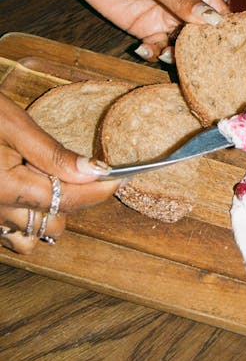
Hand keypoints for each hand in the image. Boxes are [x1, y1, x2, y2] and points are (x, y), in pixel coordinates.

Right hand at [0, 92, 118, 253]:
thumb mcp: (10, 123)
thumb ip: (51, 153)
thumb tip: (94, 170)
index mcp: (4, 187)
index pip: (68, 200)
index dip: (99, 190)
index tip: (118, 177)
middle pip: (55, 223)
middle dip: (72, 200)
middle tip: (75, 170)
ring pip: (32, 237)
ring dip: (48, 215)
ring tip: (44, 181)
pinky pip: (10, 235)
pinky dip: (25, 221)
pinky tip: (24, 193)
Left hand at [72, 0, 229, 61]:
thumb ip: (182, 0)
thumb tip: (212, 19)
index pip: (217, 7)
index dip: (222, 26)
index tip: (224, 45)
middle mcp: (181, 0)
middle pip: (201, 30)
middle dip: (199, 45)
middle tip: (194, 58)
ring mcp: (163, 15)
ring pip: (180, 42)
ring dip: (176, 52)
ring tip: (167, 55)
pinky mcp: (144, 27)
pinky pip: (157, 46)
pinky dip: (154, 52)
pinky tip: (144, 51)